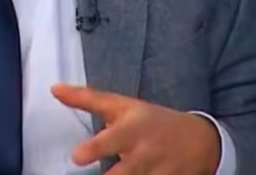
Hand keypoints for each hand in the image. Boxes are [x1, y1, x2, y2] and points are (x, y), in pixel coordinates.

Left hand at [52, 84, 220, 174]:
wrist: (201, 140)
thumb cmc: (152, 120)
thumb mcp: (121, 105)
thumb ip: (86, 99)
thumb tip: (54, 89)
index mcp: (130, 132)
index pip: (110, 141)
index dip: (93, 150)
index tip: (77, 157)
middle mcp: (143, 155)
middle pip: (122, 174)